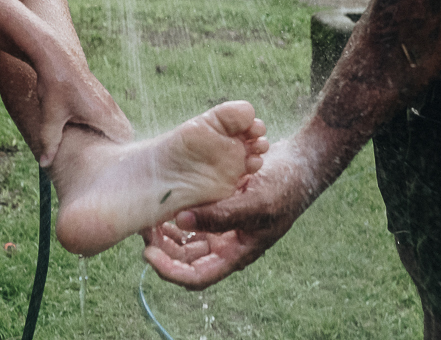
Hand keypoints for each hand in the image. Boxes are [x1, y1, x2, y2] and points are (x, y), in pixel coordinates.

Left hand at [34, 38, 133, 165]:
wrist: (57, 55)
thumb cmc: (55, 84)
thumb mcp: (51, 116)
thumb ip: (49, 142)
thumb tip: (45, 163)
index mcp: (103, 115)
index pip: (125, 140)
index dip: (119, 155)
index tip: (107, 167)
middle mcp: (110, 108)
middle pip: (125, 133)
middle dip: (116, 147)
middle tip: (102, 162)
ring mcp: (107, 100)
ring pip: (118, 124)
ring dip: (110, 136)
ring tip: (95, 149)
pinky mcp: (101, 96)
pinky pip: (110, 116)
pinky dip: (104, 126)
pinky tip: (87, 132)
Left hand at [140, 139, 314, 288]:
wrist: (298, 163)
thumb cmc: (283, 186)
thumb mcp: (254, 202)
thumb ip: (220, 215)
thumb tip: (181, 222)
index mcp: (237, 253)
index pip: (197, 276)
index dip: (170, 271)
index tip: (148, 253)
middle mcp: (227, 245)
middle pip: (185, 260)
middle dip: (161, 249)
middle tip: (142, 228)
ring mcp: (222, 229)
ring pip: (184, 241)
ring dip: (164, 233)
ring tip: (147, 214)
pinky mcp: (218, 210)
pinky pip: (190, 220)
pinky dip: (174, 215)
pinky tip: (162, 202)